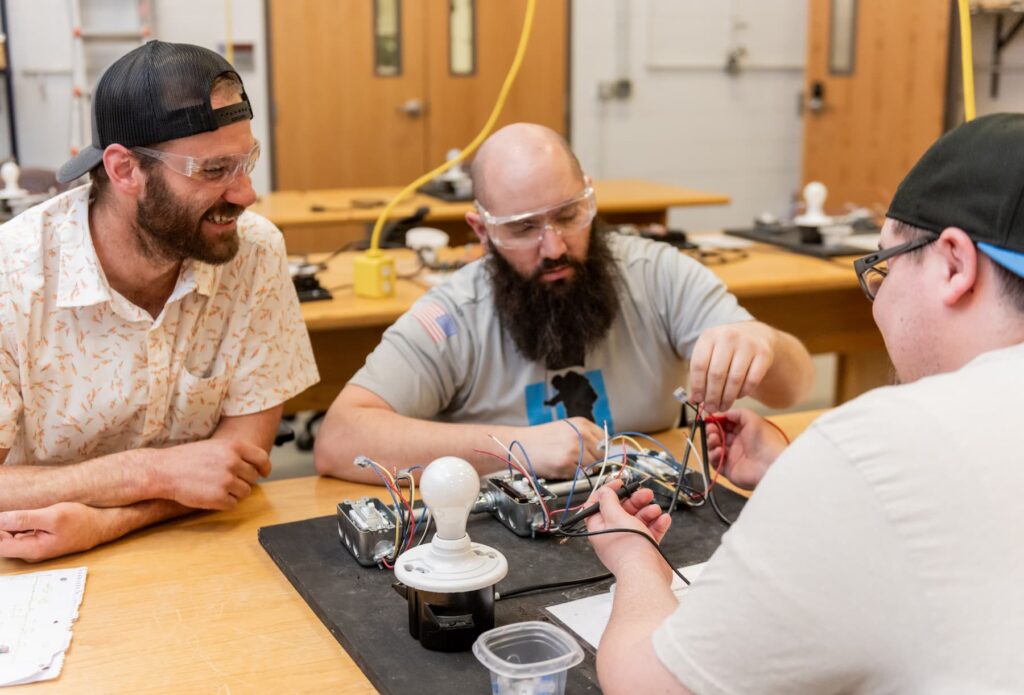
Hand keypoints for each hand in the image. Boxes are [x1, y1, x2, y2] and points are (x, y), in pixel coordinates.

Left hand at [0, 502, 111, 561]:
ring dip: (6, 525)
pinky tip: (19, 515)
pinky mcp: (37, 540)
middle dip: (1, 527)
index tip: (1, 514)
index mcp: (31, 549)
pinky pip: (17, 534)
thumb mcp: (54, 516)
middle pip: (1, 543)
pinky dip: (13, 524)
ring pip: (8, 538)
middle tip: (5, 509)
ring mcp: (33, 547)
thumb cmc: (81, 520)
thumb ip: (24, 519)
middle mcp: (29, 552)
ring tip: (15, 512)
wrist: (101, 525)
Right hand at [149, 438, 270, 509]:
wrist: (164, 471)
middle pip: (253, 477)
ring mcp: (226, 480)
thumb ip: (236, 453)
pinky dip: (224, 502)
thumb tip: (256, 466)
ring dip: (235, 493)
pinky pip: (233, 504)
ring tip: (217, 487)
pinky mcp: (218, 497)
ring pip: (245, 492)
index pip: (262, 458)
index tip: (264, 473)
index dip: (265, 467)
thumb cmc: (188, 458)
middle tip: (226, 480)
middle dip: (243, 480)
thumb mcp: (215, 446)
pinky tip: (211, 495)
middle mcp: (233, 462)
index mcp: (234, 446)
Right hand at [510, 418, 604, 479]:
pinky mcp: (565, 464)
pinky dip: (571, 476)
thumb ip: (586, 437)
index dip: (602, 452)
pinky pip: (578, 475)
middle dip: (593, 463)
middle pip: (602, 456)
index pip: (606, 442)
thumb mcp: (567, 428)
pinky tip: (559, 467)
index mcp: (582, 424)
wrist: (519, 444)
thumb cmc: (541, 438)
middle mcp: (580, 434)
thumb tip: (605, 451)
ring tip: (566, 464)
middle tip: (577, 463)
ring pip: (592, 467)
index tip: (597, 458)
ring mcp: (574, 449)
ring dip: (582, 470)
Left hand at [585, 480, 671, 580]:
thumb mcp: (615, 516)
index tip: (619, 483)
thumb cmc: (629, 551)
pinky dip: (657, 524)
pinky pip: (650, 531)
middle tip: (645, 493)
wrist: (646, 573)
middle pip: (621, 510)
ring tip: (655, 509)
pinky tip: (663, 519)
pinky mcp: (644, 548)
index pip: (597, 505)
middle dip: (634, 500)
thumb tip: (605, 491)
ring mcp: (628, 541)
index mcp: (599, 528)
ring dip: (648, 511)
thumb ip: (609, 501)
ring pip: (638, 520)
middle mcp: (612, 535)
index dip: (607, 492)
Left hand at [688, 321, 776, 412]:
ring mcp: (748, 344)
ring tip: (722, 407)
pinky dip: (743, 392)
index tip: (697, 400)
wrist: (756, 335)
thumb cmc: (726, 349)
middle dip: (712, 396)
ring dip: (727, 398)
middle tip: (711, 408)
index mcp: (709, 336)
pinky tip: (737, 396)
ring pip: (734, 379)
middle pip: (716, 374)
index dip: (697, 386)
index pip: (699, 365)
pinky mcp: (764, 354)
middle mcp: (728, 337)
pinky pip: (751, 380)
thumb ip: (700, 374)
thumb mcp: (710, 353)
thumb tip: (693, 400)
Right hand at [704, 409, 787, 489]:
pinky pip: (714, 462)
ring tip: (715, 439)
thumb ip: (738, 413)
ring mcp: (731, 456)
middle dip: (712, 430)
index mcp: (742, 432)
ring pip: (713, 447)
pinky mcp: (727, 469)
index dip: (717, 421)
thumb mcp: (753, 419)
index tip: (711, 418)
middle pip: (717, 435)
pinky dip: (713, 455)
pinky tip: (719, 451)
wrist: (769, 465)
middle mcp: (736, 444)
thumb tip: (724, 413)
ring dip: (711, 441)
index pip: (725, 425)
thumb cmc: (764, 441)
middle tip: (711, 428)